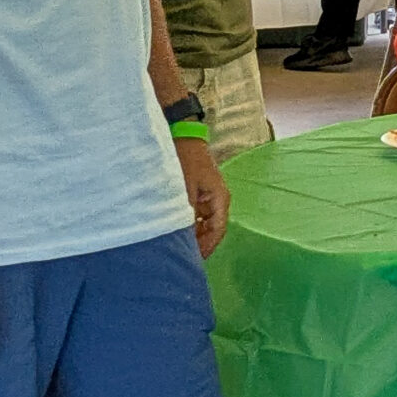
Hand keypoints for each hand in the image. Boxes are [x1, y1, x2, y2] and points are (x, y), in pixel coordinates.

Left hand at [176, 135, 229, 256]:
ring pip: (204, 224)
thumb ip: (185, 212)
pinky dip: (189, 225)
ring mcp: (209, 197)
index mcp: (220, 198)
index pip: (218, 230)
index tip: (193, 259)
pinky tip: (176, 231)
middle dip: (200, 243)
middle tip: (183, 256)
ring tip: (178, 246)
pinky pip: (197, 216)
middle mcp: (218, 200)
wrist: (182, 137)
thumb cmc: (186, 160)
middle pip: (213, 229)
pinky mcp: (199, 195)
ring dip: (194, 235)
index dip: (207, 247)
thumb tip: (182, 236)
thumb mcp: (184, 188)